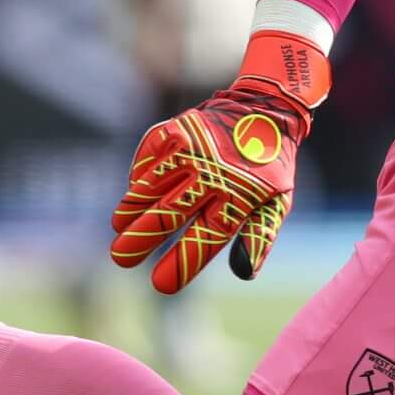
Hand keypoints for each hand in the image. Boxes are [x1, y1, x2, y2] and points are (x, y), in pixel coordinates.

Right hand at [110, 33, 326, 291]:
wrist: (266, 110)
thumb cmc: (269, 168)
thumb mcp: (276, 203)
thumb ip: (259, 237)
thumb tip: (244, 273)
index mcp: (239, 197)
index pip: (205, 238)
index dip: (182, 263)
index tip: (160, 284)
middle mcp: (212, 174)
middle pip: (169, 214)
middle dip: (142, 239)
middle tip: (120, 258)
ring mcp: (191, 150)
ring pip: (151, 186)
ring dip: (132, 208)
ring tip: (119, 226)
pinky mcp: (176, 131)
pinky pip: (149, 159)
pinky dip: (139, 176)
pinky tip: (133, 191)